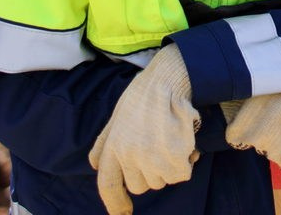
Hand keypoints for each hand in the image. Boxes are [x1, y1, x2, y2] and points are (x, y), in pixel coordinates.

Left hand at [89, 45, 199, 213]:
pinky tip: (184, 142)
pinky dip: (186, 162)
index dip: (115, 204)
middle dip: (150, 173)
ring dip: (169, 167)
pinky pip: (181, 174)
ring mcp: (151, 158)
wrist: (168, 78)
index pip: (108, 184)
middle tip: (159, 147)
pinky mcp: (173, 156)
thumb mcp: (117, 116)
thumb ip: (104, 142)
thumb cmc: (144, 94)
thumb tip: (95, 164)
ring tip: (171, 140)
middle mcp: (129, 156)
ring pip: (162, 181)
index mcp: (113, 146)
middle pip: (141, 185)